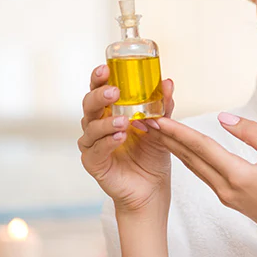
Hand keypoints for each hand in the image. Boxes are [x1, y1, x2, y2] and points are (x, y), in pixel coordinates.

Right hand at [78, 64, 174, 212]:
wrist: (152, 188)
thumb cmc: (152, 154)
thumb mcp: (162, 126)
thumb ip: (163, 105)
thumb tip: (167, 82)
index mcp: (111, 111)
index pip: (99, 89)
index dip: (99, 78)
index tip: (106, 69)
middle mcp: (97, 124)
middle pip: (89, 104)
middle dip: (99, 95)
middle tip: (115, 92)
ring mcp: (93, 144)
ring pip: (90, 127)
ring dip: (106, 121)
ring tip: (124, 121)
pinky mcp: (94, 163)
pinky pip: (96, 149)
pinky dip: (107, 142)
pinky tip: (119, 137)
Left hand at [142, 113, 256, 246]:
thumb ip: (253, 134)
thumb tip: (224, 118)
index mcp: (238, 176)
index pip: (201, 147)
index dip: (179, 131)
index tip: (159, 118)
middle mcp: (225, 188)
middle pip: (190, 158)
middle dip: (167, 138)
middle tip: (146, 120)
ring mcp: (224, 195)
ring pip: (194, 167)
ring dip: (174, 148)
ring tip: (158, 132)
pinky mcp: (228, 197)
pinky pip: (203, 174)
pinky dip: (189, 158)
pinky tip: (183, 149)